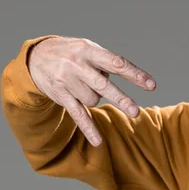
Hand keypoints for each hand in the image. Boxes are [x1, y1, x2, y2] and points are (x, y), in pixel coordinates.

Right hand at [28, 37, 155, 145]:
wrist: (36, 57)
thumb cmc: (72, 53)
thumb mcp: (88, 48)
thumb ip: (107, 62)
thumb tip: (127, 79)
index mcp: (89, 50)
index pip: (116, 63)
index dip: (135, 74)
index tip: (151, 85)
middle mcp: (78, 65)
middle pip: (103, 85)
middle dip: (120, 99)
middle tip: (135, 112)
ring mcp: (68, 81)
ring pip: (93, 100)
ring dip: (97, 98)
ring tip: (86, 87)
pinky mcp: (62, 96)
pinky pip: (78, 114)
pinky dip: (88, 128)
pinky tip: (98, 142)